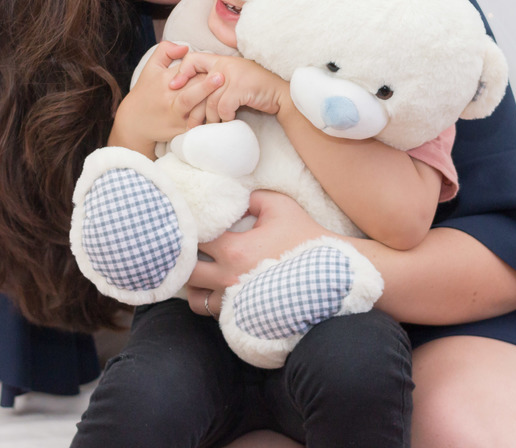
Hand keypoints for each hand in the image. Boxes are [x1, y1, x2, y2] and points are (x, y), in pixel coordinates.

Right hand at [113, 42, 225, 149]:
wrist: (134, 122)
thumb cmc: (145, 91)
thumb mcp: (151, 67)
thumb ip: (165, 51)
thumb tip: (185, 47)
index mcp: (164, 80)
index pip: (186, 72)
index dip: (202, 70)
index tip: (218, 67)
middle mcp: (170, 99)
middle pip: (193, 89)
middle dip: (209, 85)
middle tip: (226, 77)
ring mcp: (176, 116)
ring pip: (195, 107)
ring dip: (210, 101)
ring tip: (225, 95)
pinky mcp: (181, 130)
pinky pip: (197, 125)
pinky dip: (208, 120)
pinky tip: (222, 116)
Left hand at [169, 54, 286, 123]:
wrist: (281, 93)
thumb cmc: (256, 89)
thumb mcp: (234, 78)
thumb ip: (216, 79)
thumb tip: (194, 92)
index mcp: (221, 60)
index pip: (193, 59)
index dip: (181, 72)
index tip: (173, 87)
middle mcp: (225, 64)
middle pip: (197, 85)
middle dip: (192, 107)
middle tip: (188, 123)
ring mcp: (233, 75)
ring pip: (210, 101)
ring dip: (210, 118)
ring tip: (211, 127)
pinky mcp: (241, 87)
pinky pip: (223, 107)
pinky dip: (225, 118)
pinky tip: (229, 121)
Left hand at [187, 190, 329, 304]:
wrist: (330, 276)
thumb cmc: (305, 240)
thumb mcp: (280, 206)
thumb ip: (250, 198)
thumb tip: (231, 199)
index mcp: (234, 250)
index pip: (193, 238)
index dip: (190, 228)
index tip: (194, 223)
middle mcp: (228, 280)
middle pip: (185, 271)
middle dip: (185, 259)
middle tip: (194, 249)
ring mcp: (234, 302)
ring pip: (194, 298)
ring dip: (195, 284)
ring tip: (205, 272)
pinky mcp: (242, 317)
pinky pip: (212, 313)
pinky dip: (211, 301)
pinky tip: (221, 288)